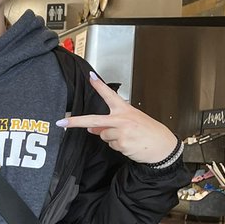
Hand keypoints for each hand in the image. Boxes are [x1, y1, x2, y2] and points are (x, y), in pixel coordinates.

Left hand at [57, 73, 178, 164]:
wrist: (162, 146)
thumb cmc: (149, 132)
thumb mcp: (131, 123)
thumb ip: (111, 124)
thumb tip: (92, 128)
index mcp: (125, 110)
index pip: (110, 95)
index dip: (99, 85)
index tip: (90, 77)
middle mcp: (122, 119)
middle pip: (93, 119)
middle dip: (75, 122)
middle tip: (62, 122)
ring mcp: (121, 132)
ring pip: (103, 136)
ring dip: (112, 138)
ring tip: (128, 137)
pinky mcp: (122, 144)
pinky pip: (111, 145)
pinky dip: (118, 146)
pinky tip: (129, 144)